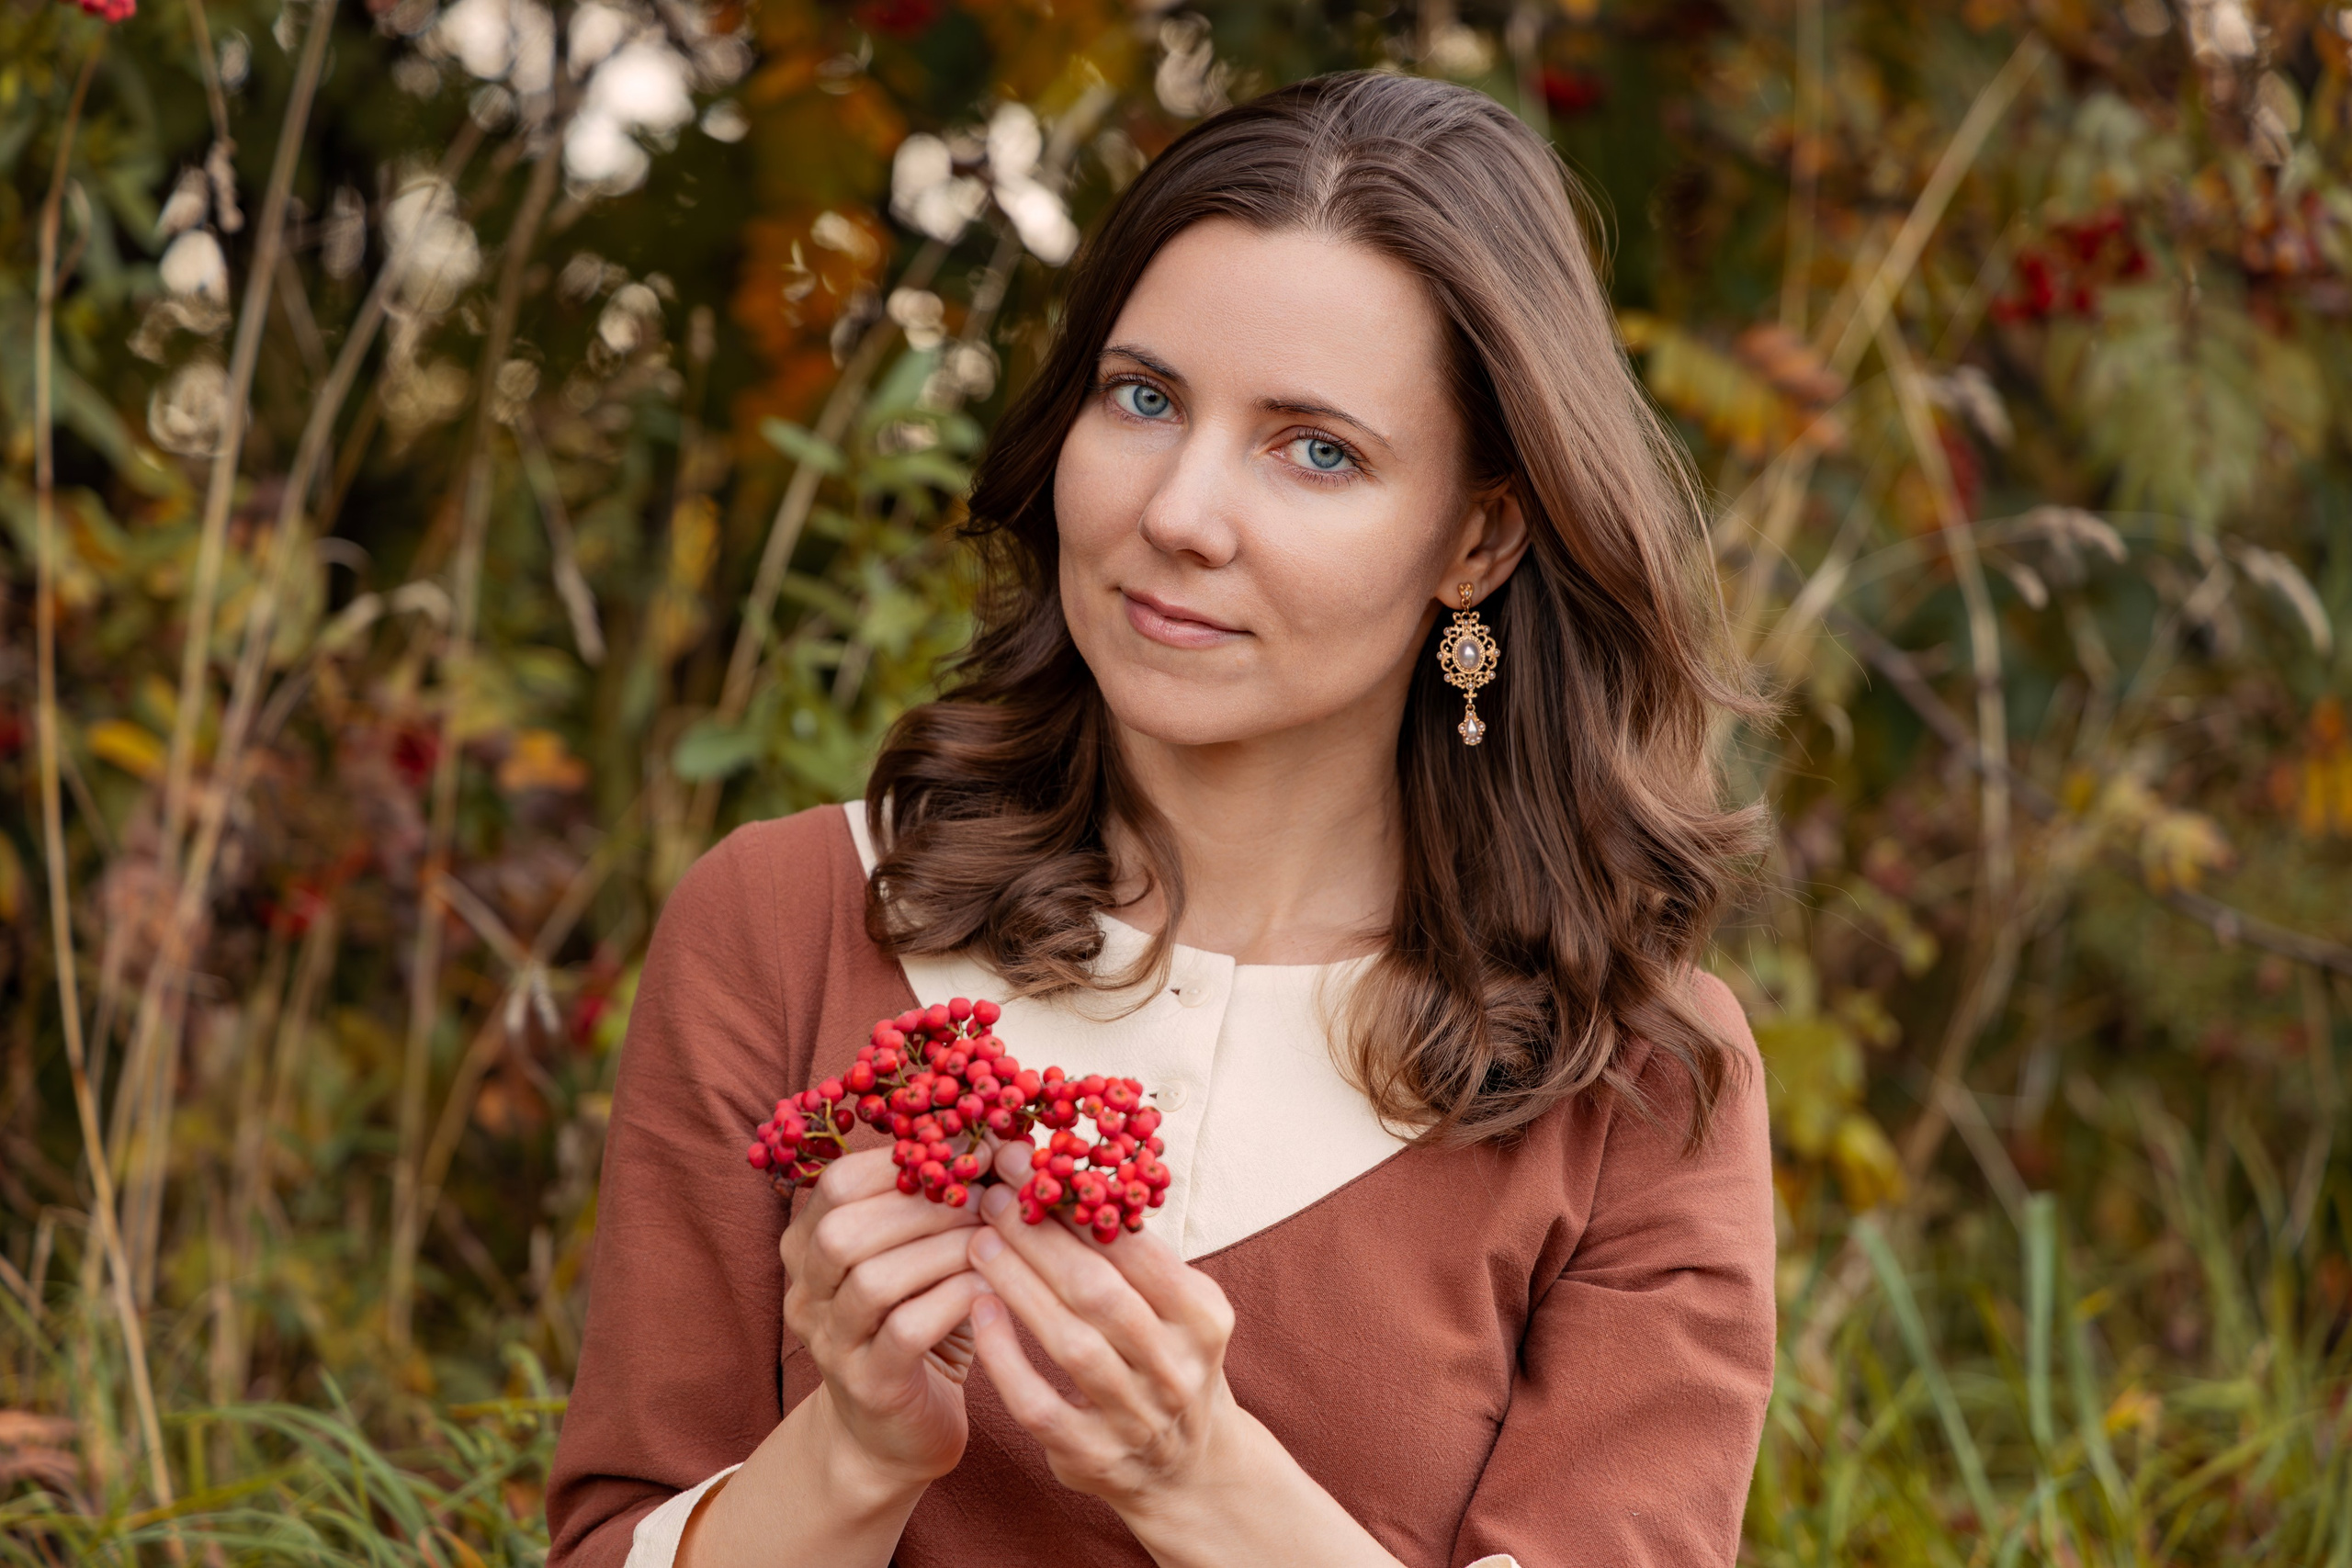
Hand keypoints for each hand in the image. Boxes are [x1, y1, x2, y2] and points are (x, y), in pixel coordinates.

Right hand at [779, 1147, 989, 1485]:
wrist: (895, 1432)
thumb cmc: (917, 1324)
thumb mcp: (913, 1256)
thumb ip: (929, 1204)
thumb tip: (997, 1137)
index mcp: (808, 1246)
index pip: (838, 1183)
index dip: (904, 1159)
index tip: (968, 1150)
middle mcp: (806, 1293)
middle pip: (843, 1231)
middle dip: (923, 1204)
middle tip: (987, 1195)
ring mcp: (831, 1344)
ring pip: (874, 1281)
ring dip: (942, 1251)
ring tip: (994, 1239)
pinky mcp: (869, 1386)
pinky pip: (905, 1332)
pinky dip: (953, 1300)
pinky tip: (991, 1289)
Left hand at [963, 1141, 1241, 1511]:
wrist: (1189, 1468)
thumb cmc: (1167, 1359)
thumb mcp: (1176, 1307)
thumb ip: (1131, 1256)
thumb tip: (1060, 1171)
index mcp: (1204, 1318)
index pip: (1138, 1250)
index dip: (1080, 1203)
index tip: (1032, 1163)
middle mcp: (1177, 1369)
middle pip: (1100, 1293)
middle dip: (1040, 1237)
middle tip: (992, 1196)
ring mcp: (1136, 1419)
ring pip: (1070, 1345)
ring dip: (1019, 1286)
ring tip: (979, 1241)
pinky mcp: (1092, 1456)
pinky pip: (1039, 1404)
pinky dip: (1005, 1357)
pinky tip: (979, 1311)